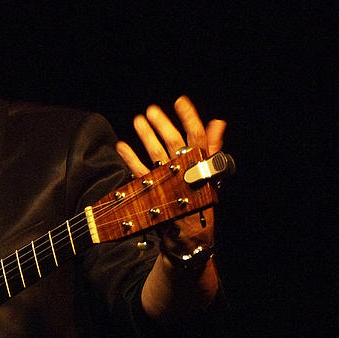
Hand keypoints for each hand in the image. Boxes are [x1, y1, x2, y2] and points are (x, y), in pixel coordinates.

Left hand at [115, 96, 226, 257]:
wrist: (188, 236)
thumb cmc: (199, 200)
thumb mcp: (210, 174)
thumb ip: (212, 148)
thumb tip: (217, 123)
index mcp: (201, 166)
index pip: (197, 138)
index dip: (189, 118)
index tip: (180, 101)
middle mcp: (185, 173)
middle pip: (174, 144)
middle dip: (163, 126)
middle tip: (151, 110)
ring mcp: (167, 183)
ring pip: (156, 155)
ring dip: (146, 137)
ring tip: (138, 120)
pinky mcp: (152, 194)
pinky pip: (139, 174)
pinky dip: (129, 158)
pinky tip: (121, 144)